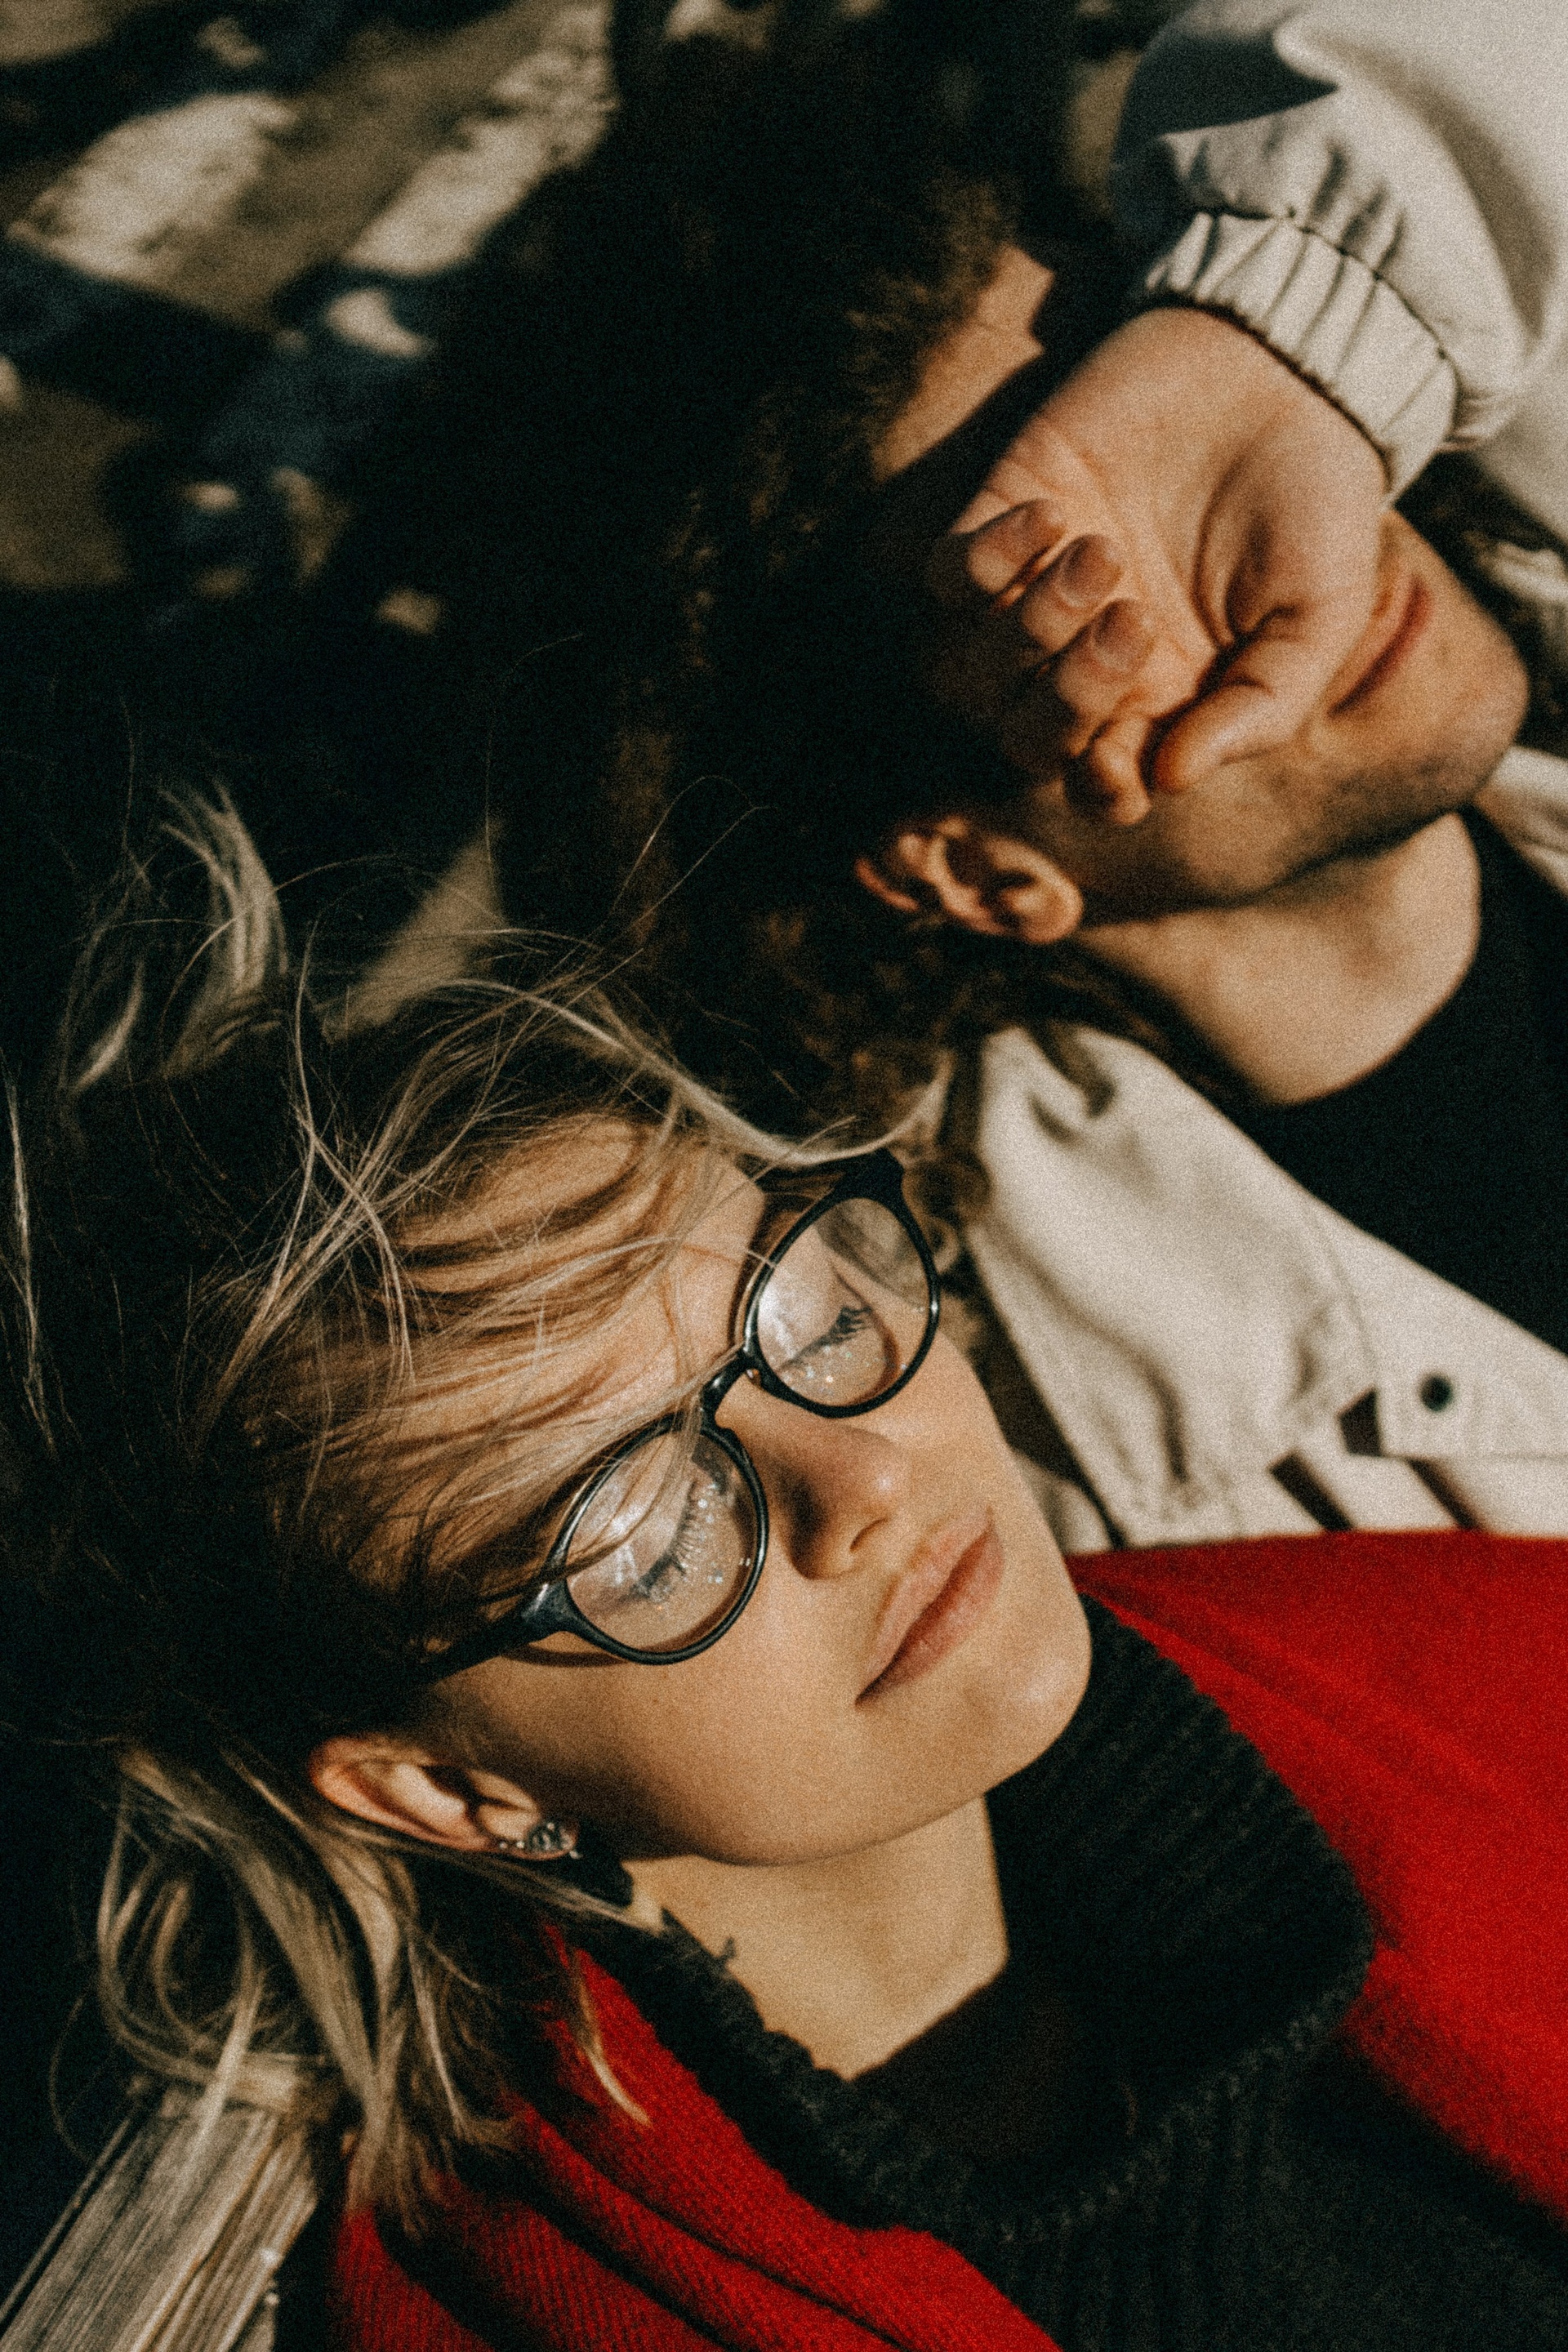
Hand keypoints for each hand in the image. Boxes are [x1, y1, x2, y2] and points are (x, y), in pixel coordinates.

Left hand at [930, 306, 1387, 808]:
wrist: (1287, 369)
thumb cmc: (1314, 502)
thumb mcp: (1320, 618)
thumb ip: (1260, 710)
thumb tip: (1172, 780)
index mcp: (1163, 699)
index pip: (1098, 783)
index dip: (1099, 790)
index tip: (1122, 760)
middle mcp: (1089, 656)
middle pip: (1026, 736)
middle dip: (1065, 703)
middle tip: (1133, 623)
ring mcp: (1040, 588)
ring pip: (975, 665)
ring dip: (1032, 625)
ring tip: (1105, 551)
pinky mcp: (1006, 513)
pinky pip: (946, 576)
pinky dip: (984, 560)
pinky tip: (1055, 515)